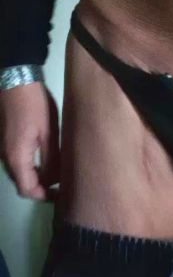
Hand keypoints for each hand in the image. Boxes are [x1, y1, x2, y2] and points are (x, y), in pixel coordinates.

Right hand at [0, 82, 59, 200]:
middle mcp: (6, 158)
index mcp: (16, 159)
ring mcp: (3, 149)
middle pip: (21, 183)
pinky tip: (45, 159)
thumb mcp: (48, 133)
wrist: (16, 80)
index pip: (27, 190)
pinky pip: (17, 161)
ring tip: (56, 174)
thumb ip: (51, 159)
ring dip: (35, 177)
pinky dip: (30, 167)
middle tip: (61, 186)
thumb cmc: (35, 105)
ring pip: (19, 173)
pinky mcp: (5, 140)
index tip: (61, 195)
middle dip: (40, 188)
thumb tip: (54, 180)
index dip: (44, 196)